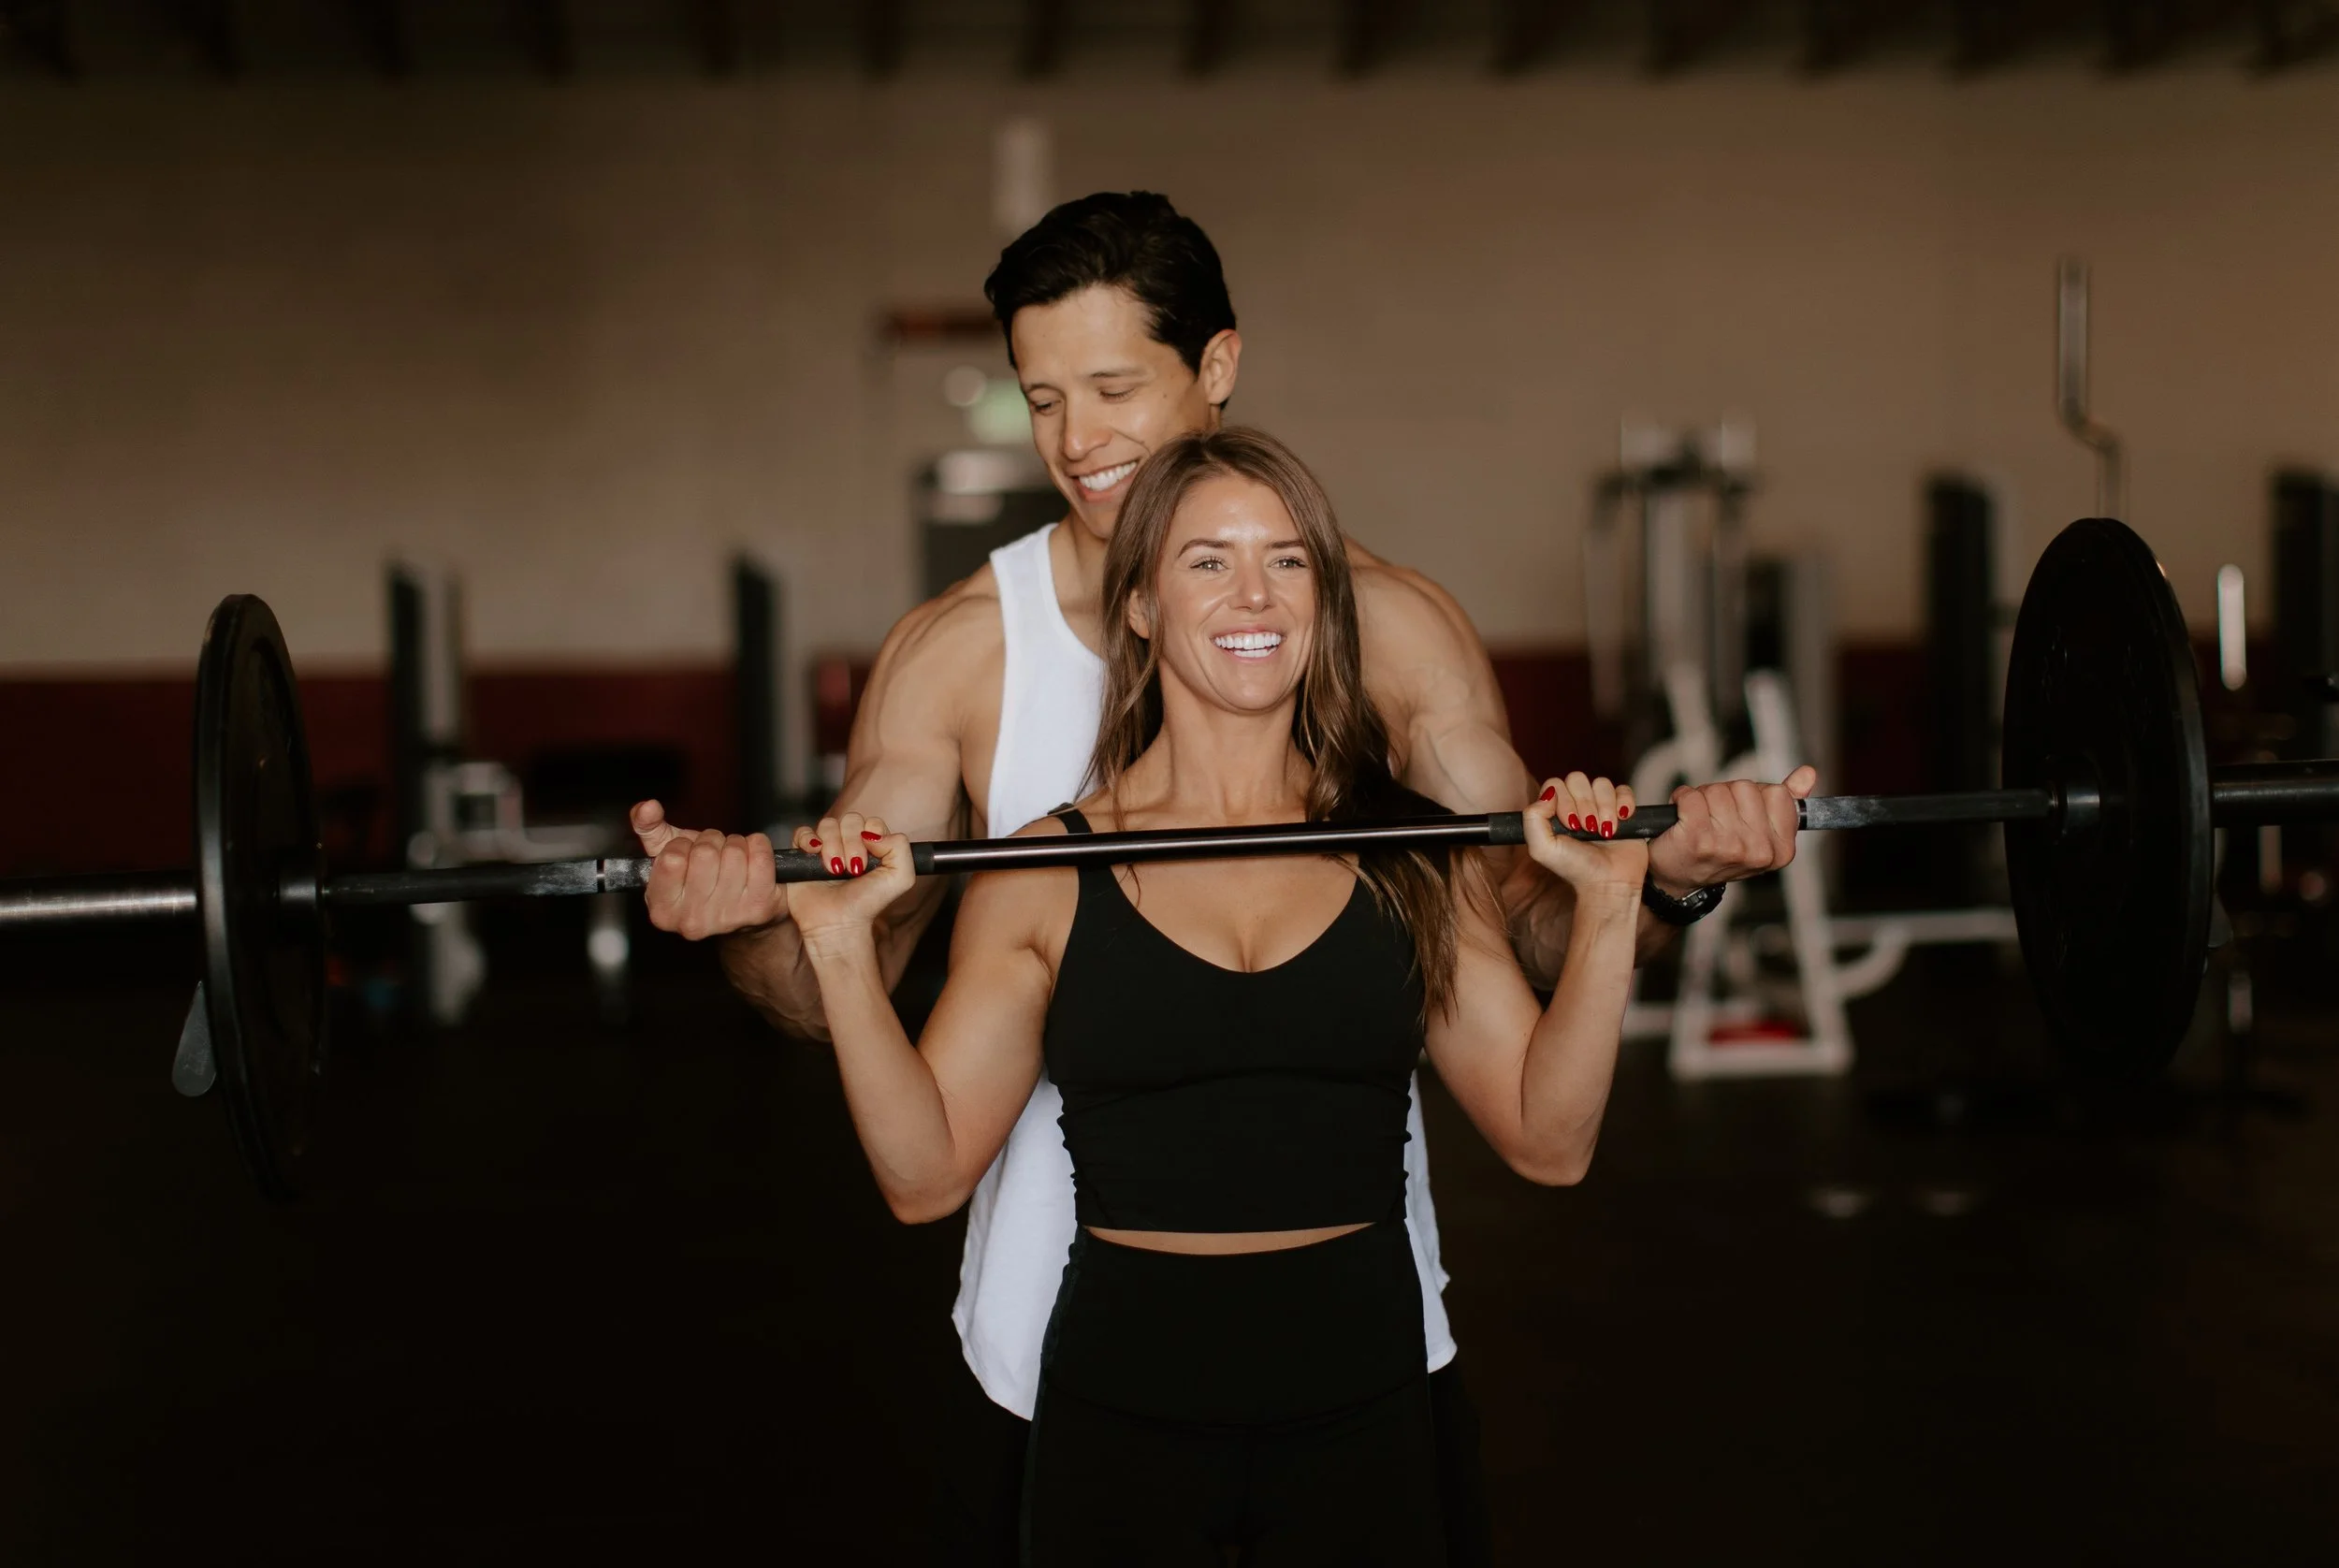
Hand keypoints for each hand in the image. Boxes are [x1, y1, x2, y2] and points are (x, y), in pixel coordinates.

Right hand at [632, 799, 787, 940]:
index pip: (672, 858)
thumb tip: (647, 807)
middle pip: (705, 853)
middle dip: (712, 841)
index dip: (682, 845)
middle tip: (715, 854)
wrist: (744, 909)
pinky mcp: (760, 908)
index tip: (688, 852)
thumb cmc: (702, 879)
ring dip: (736, 845)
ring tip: (732, 859)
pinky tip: (754, 859)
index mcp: (663, 910)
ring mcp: (728, 917)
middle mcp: (693, 921)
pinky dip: (759, 846)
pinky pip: (761, 857)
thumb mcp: (668, 855)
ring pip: (734, 853)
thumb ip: (648, 828)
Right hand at [785, 812, 915, 949]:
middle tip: (852, 870)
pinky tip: (814, 855)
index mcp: (873, 845)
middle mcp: (850, 842)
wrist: (839, 923)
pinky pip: (803, 832)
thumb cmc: (868, 903)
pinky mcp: (804, 853)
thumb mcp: (901, 878)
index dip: (871, 837)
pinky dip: (808, 840)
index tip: (868, 862)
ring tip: (834, 871)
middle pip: (850, 820)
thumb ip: (900, 847)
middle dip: (852, 844)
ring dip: (832, 846)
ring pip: (828, 824)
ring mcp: (826, 846)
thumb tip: (872, 832)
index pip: (872, 822)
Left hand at [1522, 773, 1647, 897]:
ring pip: (1602, 784)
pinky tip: (1621, 822)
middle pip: (1578, 779)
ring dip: (1605, 808)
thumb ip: (1532, 818)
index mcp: (1555, 810)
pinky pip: (1624, 790)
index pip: (1555, 784)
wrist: (1607, 882)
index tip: (1570, 825)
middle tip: (1588, 829)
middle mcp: (1577, 804)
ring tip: (1605, 832)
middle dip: (1585, 804)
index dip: (1564, 801)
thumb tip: (1548, 794)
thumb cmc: (1574, 868)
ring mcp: (1600, 805)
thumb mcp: (1542, 848)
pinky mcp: (1623, 809)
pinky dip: (1624, 804)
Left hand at [1647, 765, 1817, 897]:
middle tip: (1716, 818)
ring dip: (1703, 798)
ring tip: (1700, 820)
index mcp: (1781, 850)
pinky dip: (1682, 799)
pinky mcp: (1697, 840)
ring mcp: (1728, 847)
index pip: (1777, 793)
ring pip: (1718, 791)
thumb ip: (1786, 802)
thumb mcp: (1759, 832)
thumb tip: (1808, 774)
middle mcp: (1758, 852)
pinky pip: (1691, 796)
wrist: (1679, 878)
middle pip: (1746, 788)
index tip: (1742, 814)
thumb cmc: (1718, 851)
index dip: (1755, 797)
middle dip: (1727, 795)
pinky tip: (1682, 816)